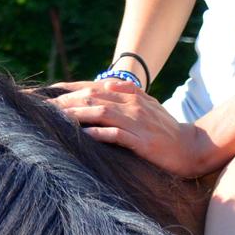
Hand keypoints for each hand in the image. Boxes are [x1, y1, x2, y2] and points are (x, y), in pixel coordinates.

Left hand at [48, 78, 219, 178]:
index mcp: (130, 94)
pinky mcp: (143, 141)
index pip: (93, 86)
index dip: (69, 88)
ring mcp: (138, 122)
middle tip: (41, 108)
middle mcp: (132, 104)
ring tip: (55, 119)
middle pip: (92, 96)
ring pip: (101, 112)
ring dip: (76, 115)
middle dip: (65, 101)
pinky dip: (100, 133)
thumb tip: (104, 87)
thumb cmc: (165, 129)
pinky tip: (84, 135)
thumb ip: (126, 95)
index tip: (47, 94)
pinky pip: (117, 135)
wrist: (192, 148)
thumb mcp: (146, 106)